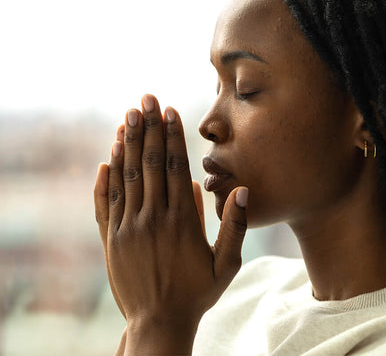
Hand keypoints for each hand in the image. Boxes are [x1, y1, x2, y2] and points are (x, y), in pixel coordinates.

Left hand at [94, 94, 247, 354]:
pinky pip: (106, 203)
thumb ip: (235, 226)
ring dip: (127, 144)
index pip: (174, 166)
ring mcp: (128, 228)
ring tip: (128, 116)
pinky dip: (106, 178)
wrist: (158, 323)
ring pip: (127, 177)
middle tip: (146, 99)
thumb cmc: (198, 293)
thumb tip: (243, 189)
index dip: (171, 136)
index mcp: (182, 220)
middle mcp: (153, 218)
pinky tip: (108, 156)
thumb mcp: (227, 264)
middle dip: (148, 128)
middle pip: (148, 163)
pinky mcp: (111, 240)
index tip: (169, 110)